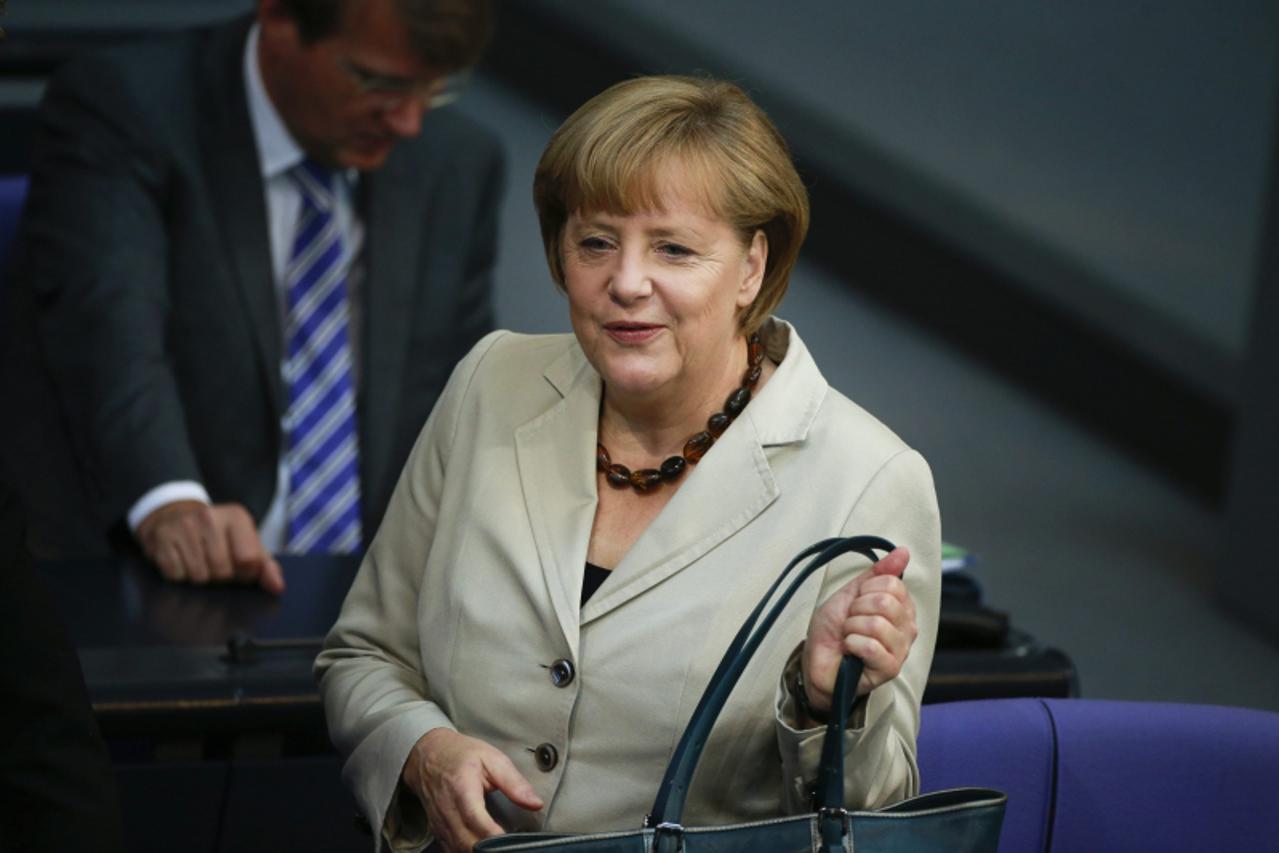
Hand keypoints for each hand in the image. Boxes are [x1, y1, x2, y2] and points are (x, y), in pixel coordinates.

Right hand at [136, 500, 285, 594]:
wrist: (175, 516)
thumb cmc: (218, 536)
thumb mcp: (246, 545)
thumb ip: (266, 567)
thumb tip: (277, 587)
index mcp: (237, 517)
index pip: (248, 561)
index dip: (245, 573)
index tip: (240, 567)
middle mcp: (210, 516)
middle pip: (222, 572)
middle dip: (221, 577)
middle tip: (216, 564)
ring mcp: (183, 526)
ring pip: (198, 576)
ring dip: (200, 577)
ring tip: (199, 561)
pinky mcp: (161, 537)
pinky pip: (175, 575)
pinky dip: (179, 575)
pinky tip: (182, 560)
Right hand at [402, 728, 543, 851]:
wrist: (428, 754)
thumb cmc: (461, 754)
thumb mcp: (492, 759)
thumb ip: (514, 783)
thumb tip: (535, 803)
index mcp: (462, 788)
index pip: (475, 819)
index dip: (493, 835)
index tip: (511, 842)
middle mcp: (447, 808)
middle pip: (466, 841)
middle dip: (488, 849)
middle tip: (510, 847)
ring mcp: (440, 821)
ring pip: (457, 849)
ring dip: (478, 852)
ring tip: (499, 848)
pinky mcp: (437, 830)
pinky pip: (450, 850)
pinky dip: (466, 852)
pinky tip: (481, 849)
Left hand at [801, 546, 915, 713]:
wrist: (816, 660)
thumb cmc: (834, 629)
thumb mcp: (851, 594)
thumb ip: (878, 573)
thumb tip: (903, 551)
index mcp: (901, 608)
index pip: (892, 583)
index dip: (864, 591)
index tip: (855, 604)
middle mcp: (907, 628)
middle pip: (885, 602)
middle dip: (856, 610)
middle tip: (850, 623)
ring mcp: (900, 650)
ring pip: (877, 624)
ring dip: (852, 628)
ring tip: (849, 638)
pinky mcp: (890, 669)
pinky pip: (872, 646)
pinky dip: (852, 644)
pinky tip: (850, 651)